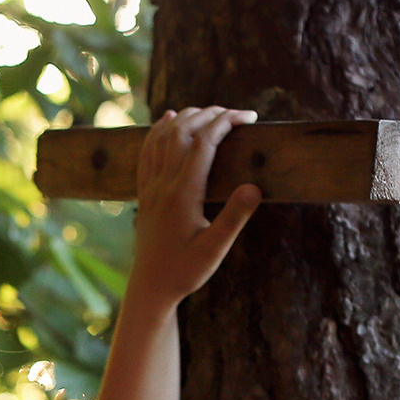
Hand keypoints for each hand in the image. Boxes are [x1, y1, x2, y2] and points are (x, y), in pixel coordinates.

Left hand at [126, 106, 261, 308]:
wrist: (150, 288)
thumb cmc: (185, 272)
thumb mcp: (215, 249)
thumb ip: (234, 217)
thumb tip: (254, 186)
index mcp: (183, 194)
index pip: (205, 143)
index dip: (227, 122)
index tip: (249, 117)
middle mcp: (163, 184)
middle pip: (183, 132)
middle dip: (211, 114)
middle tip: (237, 112)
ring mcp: (150, 187)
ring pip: (163, 137)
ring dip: (187, 117)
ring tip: (210, 111)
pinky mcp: (144, 193)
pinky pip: (148, 151)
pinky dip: (159, 129)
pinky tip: (167, 119)